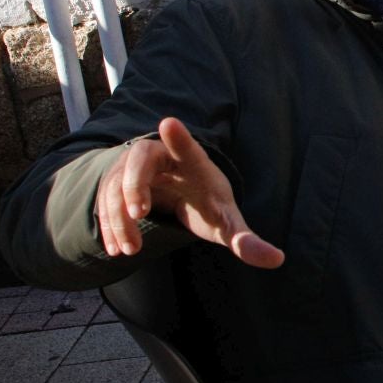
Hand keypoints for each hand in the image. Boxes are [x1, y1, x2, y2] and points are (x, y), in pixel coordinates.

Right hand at [94, 118, 283, 268]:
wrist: (180, 194)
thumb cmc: (207, 204)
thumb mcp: (226, 223)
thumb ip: (245, 240)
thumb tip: (278, 260)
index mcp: (194, 164)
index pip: (188, 149)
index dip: (179, 138)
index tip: (168, 123)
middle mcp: (161, 159)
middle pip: (140, 159)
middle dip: (135, 183)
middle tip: (138, 213)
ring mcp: (134, 169)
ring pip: (117, 183)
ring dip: (119, 216)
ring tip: (131, 250)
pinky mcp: (115, 184)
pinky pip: (104, 198)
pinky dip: (108, 224)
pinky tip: (116, 248)